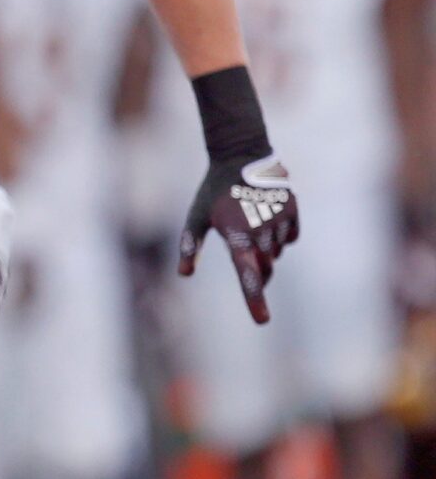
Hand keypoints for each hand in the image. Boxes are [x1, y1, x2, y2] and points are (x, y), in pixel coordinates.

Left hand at [180, 155, 297, 323]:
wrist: (241, 156)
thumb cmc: (213, 191)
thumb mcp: (195, 217)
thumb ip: (189, 246)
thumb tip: (184, 273)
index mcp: (236, 234)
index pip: (246, 275)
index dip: (254, 300)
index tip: (262, 321)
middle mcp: (261, 229)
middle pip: (263, 270)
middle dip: (256, 273)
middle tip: (243, 255)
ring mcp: (280, 219)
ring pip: (276, 254)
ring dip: (265, 251)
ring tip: (250, 224)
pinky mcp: (293, 211)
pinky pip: (290, 239)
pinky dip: (279, 237)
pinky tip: (267, 218)